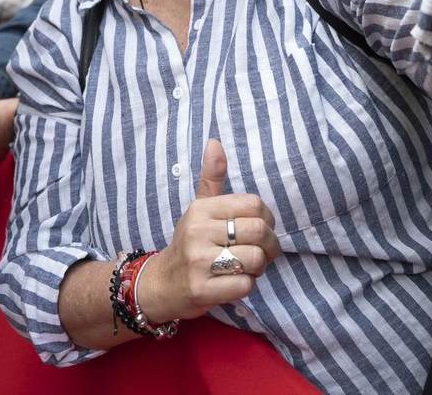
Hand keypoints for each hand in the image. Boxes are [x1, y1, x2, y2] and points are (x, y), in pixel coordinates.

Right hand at [137, 140, 280, 323]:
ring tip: (245, 268)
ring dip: (258, 268)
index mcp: (201, 209)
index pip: (254, 204)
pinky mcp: (202, 289)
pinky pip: (245, 285)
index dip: (268, 219)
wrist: (161, 284)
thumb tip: (215, 142)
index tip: (261, 230)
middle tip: (263, 253)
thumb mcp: (198, 208)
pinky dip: (246, 286)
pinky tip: (232, 283)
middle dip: (270, 246)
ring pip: (255, 259)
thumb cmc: (189, 243)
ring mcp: (199, 261)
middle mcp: (198, 232)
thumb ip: (211, 177)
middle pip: (259, 231)